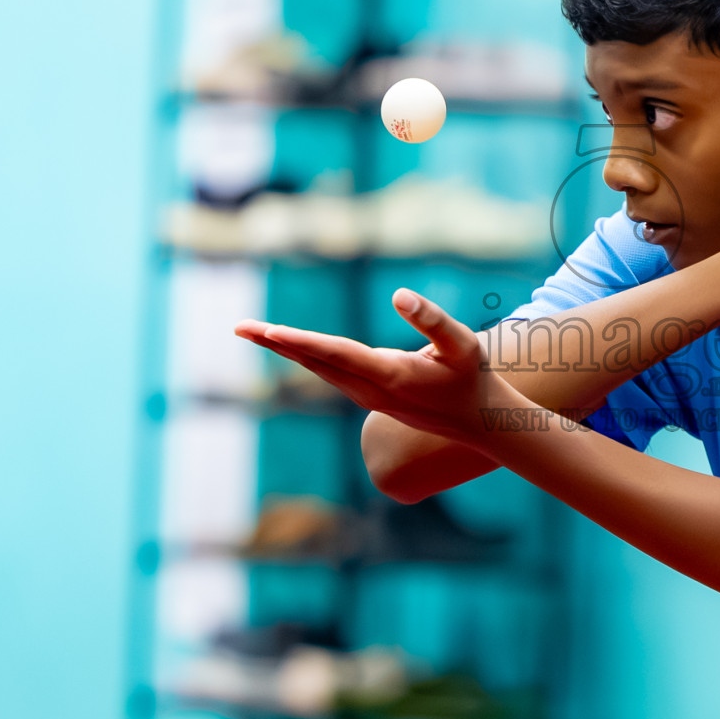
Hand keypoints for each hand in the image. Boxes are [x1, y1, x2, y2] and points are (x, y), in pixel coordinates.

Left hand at [233, 288, 514, 442]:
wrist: (480, 424)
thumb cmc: (474, 379)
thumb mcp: (463, 344)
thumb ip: (432, 319)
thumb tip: (398, 294)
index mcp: (390, 375)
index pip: (335, 353)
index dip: (299, 340)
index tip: (267, 331)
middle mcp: (371, 390)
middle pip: (315, 362)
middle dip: (276, 343)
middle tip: (239, 327)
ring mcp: (369, 397)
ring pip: (318, 370)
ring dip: (286, 350)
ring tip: (255, 333)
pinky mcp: (372, 397)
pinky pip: (330, 374)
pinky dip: (306, 358)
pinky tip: (292, 348)